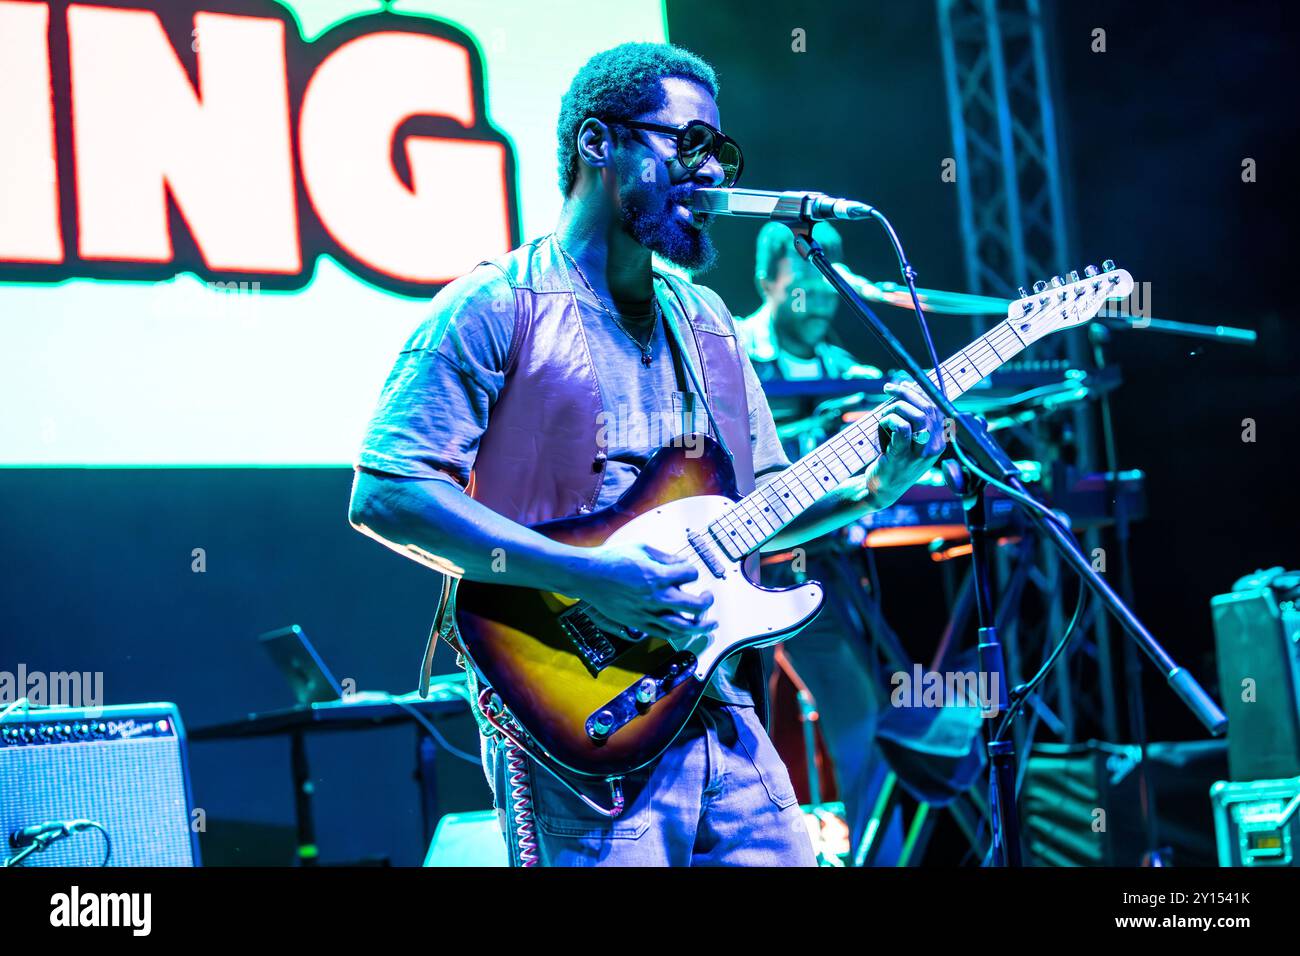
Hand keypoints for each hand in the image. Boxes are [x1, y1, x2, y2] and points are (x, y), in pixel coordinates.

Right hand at [569, 542, 716, 641]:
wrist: (587, 576)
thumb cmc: (612, 559)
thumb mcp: (641, 548)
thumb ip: (665, 557)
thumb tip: (682, 563)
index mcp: (657, 575)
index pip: (690, 575)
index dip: (692, 571)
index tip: (687, 571)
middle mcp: (655, 597)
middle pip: (694, 605)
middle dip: (707, 601)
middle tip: (708, 597)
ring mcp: (647, 613)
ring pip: (682, 626)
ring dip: (701, 626)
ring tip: (710, 623)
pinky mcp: (637, 623)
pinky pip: (663, 633)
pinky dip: (678, 633)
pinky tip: (684, 629)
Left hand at [867, 379, 945, 506]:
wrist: (881, 490)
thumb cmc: (893, 460)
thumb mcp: (910, 440)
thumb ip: (913, 418)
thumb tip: (908, 388)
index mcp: (939, 441)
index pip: (937, 407)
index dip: (920, 391)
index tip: (905, 383)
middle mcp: (934, 448)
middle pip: (928, 408)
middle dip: (906, 393)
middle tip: (888, 389)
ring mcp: (919, 454)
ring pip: (916, 416)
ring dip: (896, 408)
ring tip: (884, 414)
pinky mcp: (902, 457)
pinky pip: (901, 428)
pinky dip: (890, 420)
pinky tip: (882, 423)